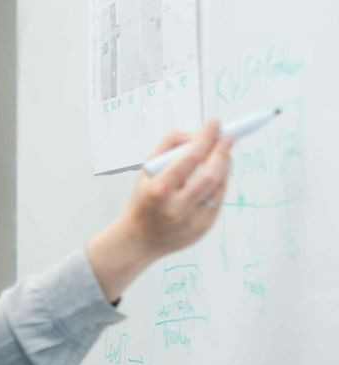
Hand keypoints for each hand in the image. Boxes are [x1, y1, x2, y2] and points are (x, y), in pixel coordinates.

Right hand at [87, 121, 233, 301]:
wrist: (138, 239)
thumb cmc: (143, 200)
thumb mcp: (145, 172)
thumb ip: (166, 148)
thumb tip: (194, 136)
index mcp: (159, 190)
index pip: (189, 159)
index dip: (205, 139)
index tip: (214, 124)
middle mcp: (177, 207)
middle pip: (211, 174)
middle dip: (222, 152)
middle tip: (227, 137)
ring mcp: (193, 220)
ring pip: (219, 186)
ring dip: (225, 165)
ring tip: (222, 153)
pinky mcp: (204, 227)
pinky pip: (218, 199)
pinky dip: (221, 182)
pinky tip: (217, 173)